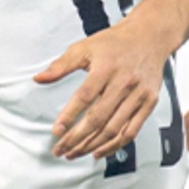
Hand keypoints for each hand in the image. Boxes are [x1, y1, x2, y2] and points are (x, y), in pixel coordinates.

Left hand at [36, 19, 164, 158]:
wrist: (149, 36)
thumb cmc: (116, 42)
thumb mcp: (84, 47)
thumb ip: (61, 65)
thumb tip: (40, 78)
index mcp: (106, 67)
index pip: (85, 96)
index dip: (69, 116)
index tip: (56, 131)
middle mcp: (124, 82)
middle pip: (99, 118)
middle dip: (77, 138)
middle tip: (61, 148)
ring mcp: (138, 94)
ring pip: (114, 129)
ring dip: (92, 145)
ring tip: (75, 152)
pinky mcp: (149, 103)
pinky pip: (131, 131)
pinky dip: (114, 146)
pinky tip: (99, 151)